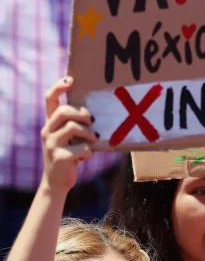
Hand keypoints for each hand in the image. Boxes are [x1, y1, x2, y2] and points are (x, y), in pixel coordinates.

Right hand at [40, 77, 97, 194]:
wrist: (58, 180)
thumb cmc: (71, 154)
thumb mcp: (73, 138)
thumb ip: (79, 125)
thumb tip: (101, 114)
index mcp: (51, 123)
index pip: (49, 99)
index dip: (58, 87)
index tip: (70, 79)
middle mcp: (47, 130)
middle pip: (63, 112)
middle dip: (81, 113)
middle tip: (92, 120)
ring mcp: (51, 144)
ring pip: (72, 128)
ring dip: (89, 133)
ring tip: (94, 139)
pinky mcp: (59, 157)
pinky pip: (81, 148)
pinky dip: (89, 151)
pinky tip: (87, 155)